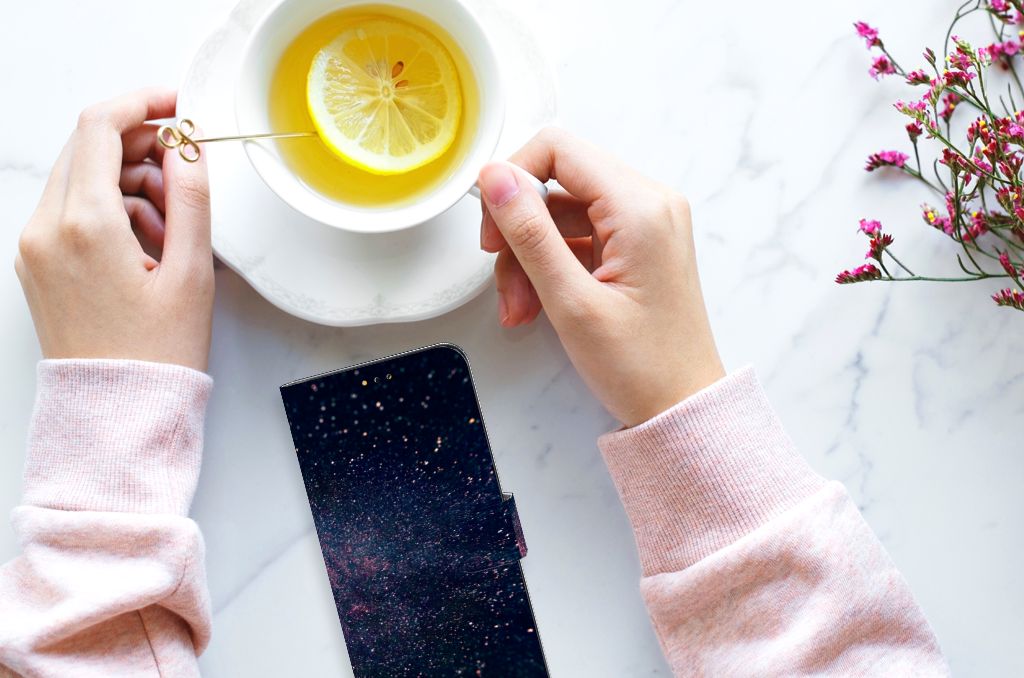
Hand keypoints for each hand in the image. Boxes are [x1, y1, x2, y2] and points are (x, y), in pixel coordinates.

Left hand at [15, 88, 213, 371]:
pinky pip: (72, 210)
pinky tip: (148, 244)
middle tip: (185, 173)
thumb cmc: (157, 354)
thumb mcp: (192, 272)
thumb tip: (188, 147)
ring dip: (129, 182)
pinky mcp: (37, 263)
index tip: (177, 105)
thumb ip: (192, 198)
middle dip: (141, 147)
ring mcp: (35, 246)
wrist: (117, 412)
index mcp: (85, 225)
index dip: (143, 103)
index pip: (101, 127)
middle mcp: (47, 229)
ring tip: (173, 228)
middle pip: (88, 148)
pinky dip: (111, 209)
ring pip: (82, 178)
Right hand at [478, 128, 723, 426]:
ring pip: (561, 214)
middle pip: (557, 182)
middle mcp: (649, 203)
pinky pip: (578, 237)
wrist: (682, 408)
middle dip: (519, 231)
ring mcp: (645, 224)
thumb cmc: (641, 366)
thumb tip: (495, 177)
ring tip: (520, 309)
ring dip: (529, 257)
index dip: (512, 179)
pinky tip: (537, 306)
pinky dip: (550, 267)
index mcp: (640, 207)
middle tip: (502, 279)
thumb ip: (530, 233)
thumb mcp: (571, 302)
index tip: (492, 227)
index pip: (558, 149)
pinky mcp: (637, 245)